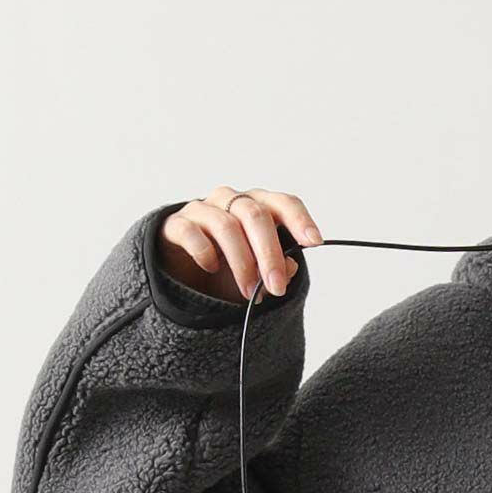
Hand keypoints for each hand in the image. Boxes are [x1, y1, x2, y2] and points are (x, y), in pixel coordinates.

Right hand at [157, 186, 322, 303]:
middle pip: (255, 215)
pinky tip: (212, 268)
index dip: (300, 220)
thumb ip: (277, 268)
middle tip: (276, 288)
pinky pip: (191, 232)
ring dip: (241, 263)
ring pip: (226, 225)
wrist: (186, 269)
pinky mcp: (176, 224)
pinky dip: (204, 251)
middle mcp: (231, 200)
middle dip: (269, 255)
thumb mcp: (259, 272)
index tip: (315, 242)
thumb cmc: (230, 265)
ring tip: (248, 292)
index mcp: (258, 206)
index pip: (283, 203)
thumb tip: (290, 266)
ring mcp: (203, 209)